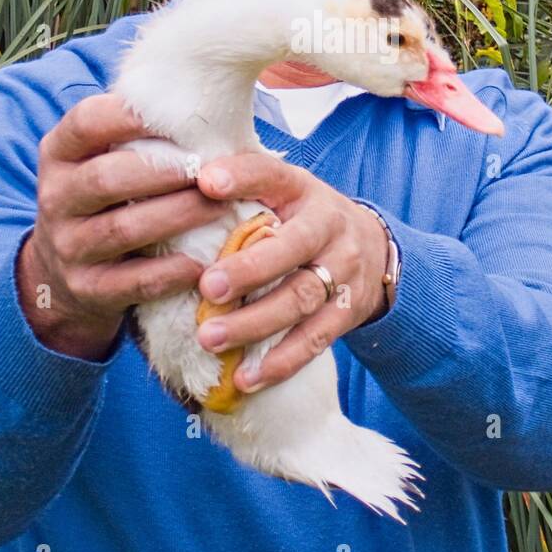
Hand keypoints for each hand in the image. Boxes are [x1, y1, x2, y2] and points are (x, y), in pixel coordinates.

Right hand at [17, 95, 225, 360]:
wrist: (60, 274)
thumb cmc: (106, 198)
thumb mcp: (100, 158)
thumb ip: (136, 131)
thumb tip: (204, 88)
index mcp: (59, 154)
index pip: (85, 122)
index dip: (129, 114)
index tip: (178, 111)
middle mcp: (56, 198)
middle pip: (107, 177)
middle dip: (164, 171)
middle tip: (212, 166)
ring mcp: (68, 246)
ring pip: (123, 229)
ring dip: (177, 217)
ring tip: (221, 206)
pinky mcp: (87, 289)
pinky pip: (132, 282)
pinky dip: (170, 272)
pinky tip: (203, 262)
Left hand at [193, 154, 390, 392]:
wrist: (373, 248)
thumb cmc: (301, 218)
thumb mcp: (280, 191)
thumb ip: (240, 187)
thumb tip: (179, 186)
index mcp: (300, 188)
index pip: (270, 174)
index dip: (242, 176)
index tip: (207, 183)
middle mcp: (327, 225)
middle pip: (292, 247)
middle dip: (249, 269)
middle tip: (208, 288)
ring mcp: (342, 270)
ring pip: (300, 298)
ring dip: (255, 322)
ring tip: (210, 338)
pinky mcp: (349, 310)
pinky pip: (315, 339)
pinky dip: (281, 361)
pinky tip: (246, 377)